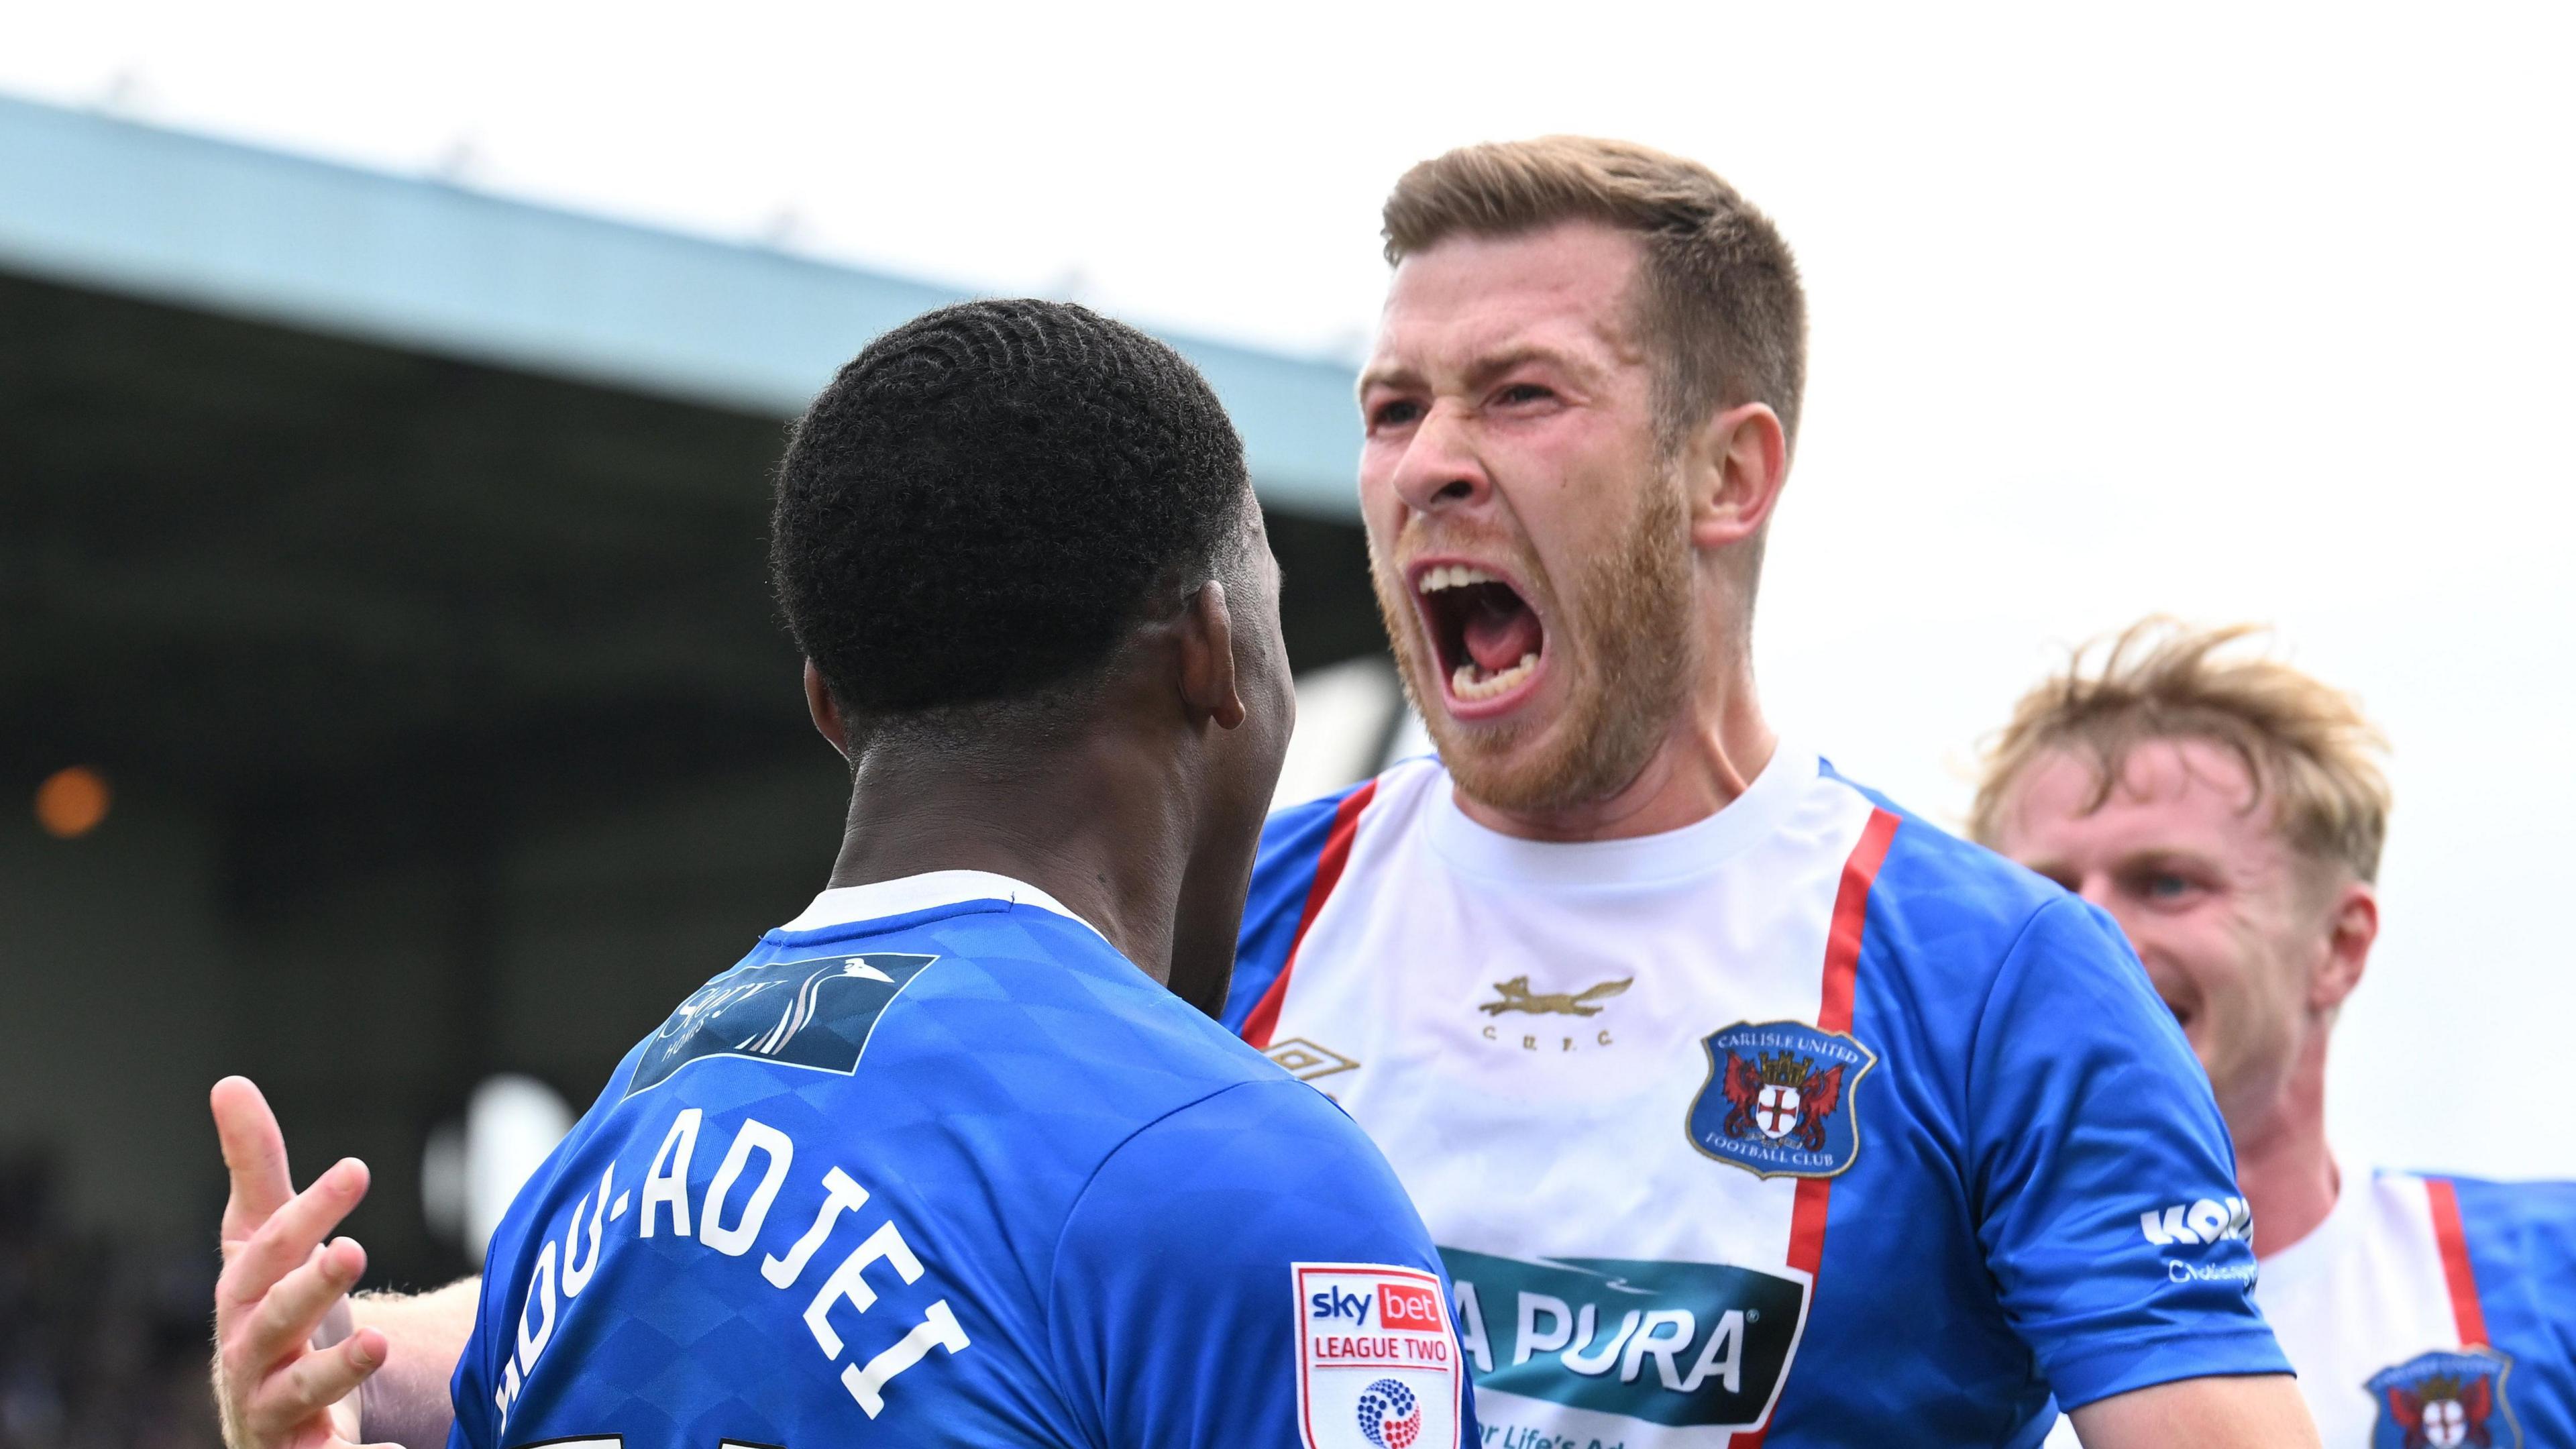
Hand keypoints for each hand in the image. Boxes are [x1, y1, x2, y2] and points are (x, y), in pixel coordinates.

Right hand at [211, 1076, 389, 1448]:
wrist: (273, 1407)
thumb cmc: (273, 1307)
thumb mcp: (266, 1239)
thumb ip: (257, 1167)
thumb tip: (229, 1083)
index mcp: (242, 1294)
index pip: (270, 1247)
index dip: (310, 1209)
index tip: (357, 1169)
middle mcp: (249, 1353)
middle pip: (274, 1320)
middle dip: (308, 1287)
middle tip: (352, 1251)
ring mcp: (271, 1409)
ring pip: (295, 1394)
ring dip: (334, 1371)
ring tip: (377, 1345)